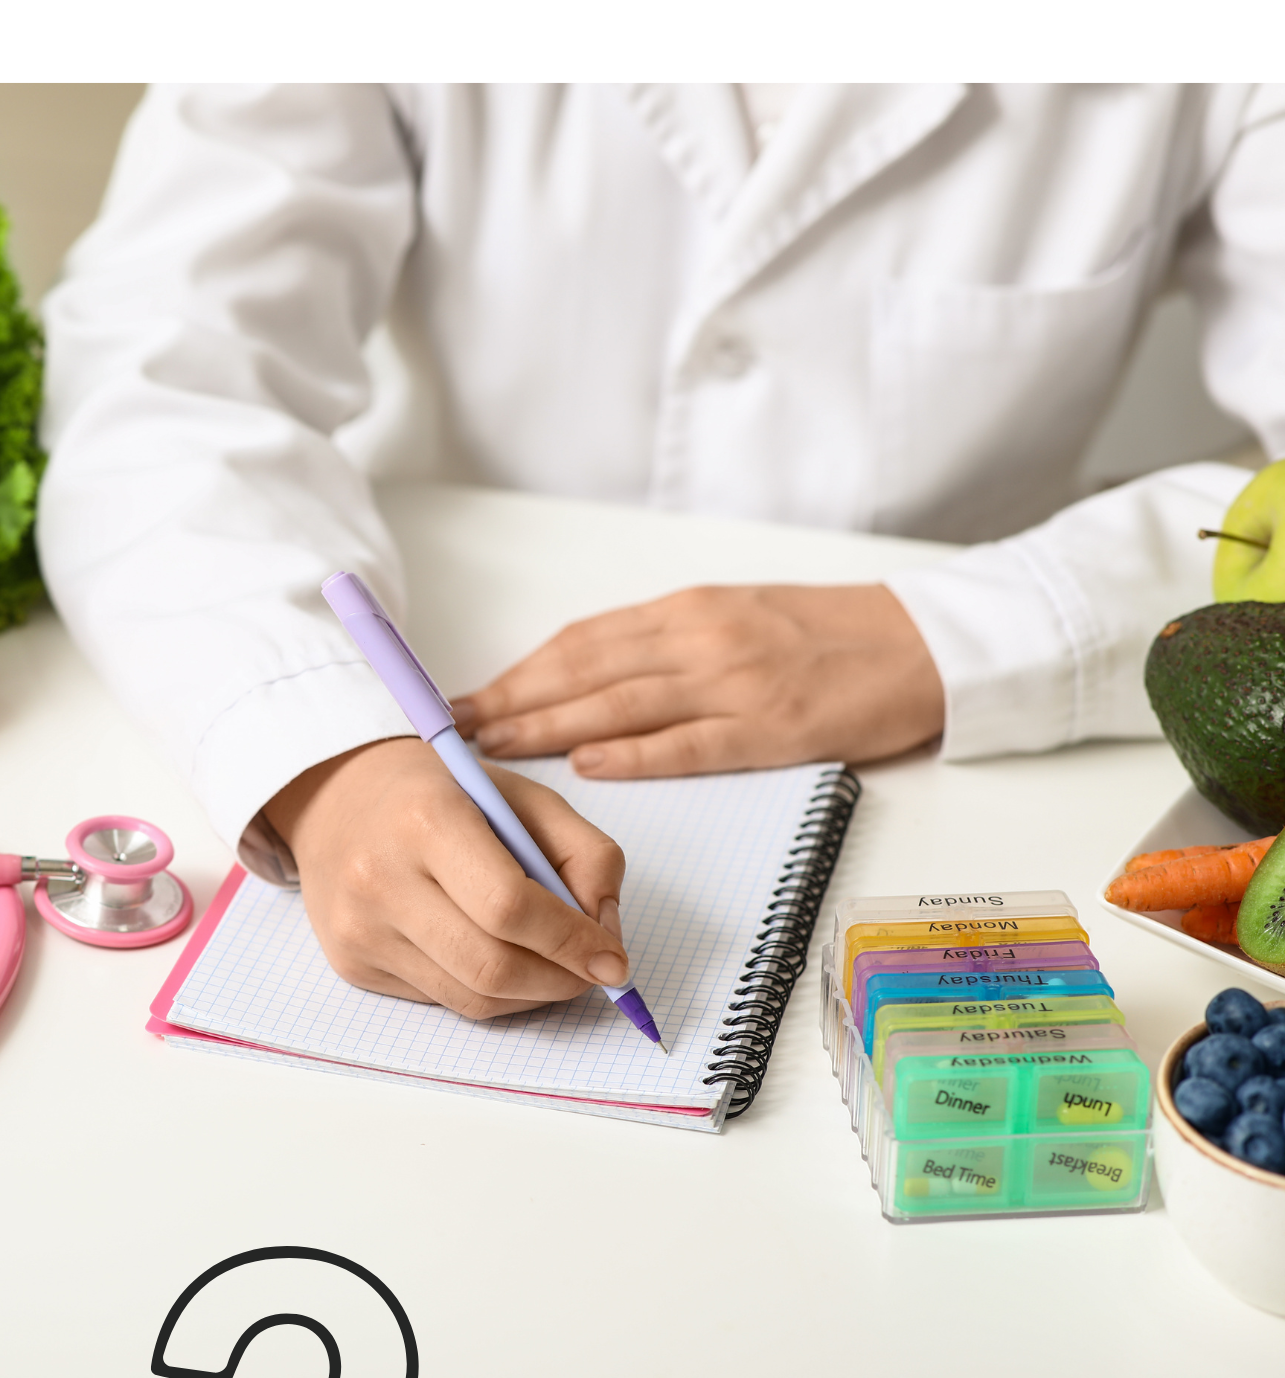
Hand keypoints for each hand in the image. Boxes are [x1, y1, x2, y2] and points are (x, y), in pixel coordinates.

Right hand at [263, 737, 630, 1018]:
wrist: (334, 799)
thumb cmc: (439, 795)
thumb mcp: (521, 797)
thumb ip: (584, 853)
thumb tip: (606, 934)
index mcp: (426, 819)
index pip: (510, 906)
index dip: (572, 942)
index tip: (613, 960)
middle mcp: (381, 878)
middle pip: (491, 966)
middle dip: (560, 981)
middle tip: (591, 973)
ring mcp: (359, 927)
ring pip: (471, 997)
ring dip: (531, 994)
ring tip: (552, 966)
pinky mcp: (351, 963)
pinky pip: (442, 1000)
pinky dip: (488, 992)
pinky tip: (496, 958)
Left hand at [447, 583, 943, 777]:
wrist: (923, 644)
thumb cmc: (828, 635)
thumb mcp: (736, 618)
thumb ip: (665, 644)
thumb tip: (588, 675)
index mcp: (689, 611)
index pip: (582, 642)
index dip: (520, 670)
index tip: (470, 694)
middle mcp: (701, 640)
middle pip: (585, 670)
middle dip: (512, 700)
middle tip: (454, 729)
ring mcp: (736, 684)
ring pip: (621, 705)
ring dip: (549, 727)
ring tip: (495, 749)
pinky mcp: (772, 727)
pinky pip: (689, 743)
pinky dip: (634, 755)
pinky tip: (586, 765)